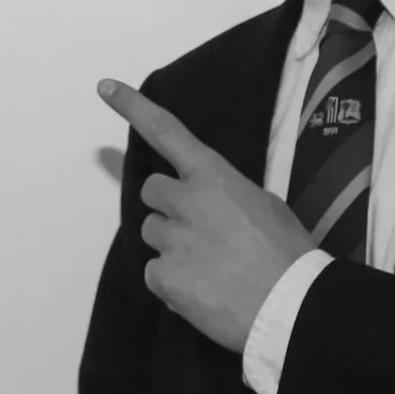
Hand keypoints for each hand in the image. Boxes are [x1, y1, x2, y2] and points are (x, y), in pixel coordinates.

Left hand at [99, 78, 314, 352]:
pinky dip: (172, 283)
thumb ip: (226, 195)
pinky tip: (203, 292)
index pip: (166, 132)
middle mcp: (186, 201)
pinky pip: (154, 273)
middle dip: (169, 207)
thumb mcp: (264, 206)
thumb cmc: (287, 254)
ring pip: (152, 233)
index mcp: (213, 176)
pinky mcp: (163, 278)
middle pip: (152, 191)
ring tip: (209, 267)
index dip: (132, 107)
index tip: (104, 87)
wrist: (290, 307)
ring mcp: (172, 240)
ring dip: (171, 245)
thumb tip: (210, 207)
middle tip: (201, 230)